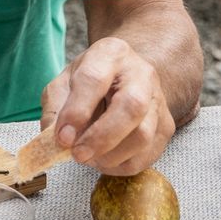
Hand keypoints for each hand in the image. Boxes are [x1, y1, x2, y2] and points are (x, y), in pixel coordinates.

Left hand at [39, 37, 175, 175]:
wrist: (124, 78)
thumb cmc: (90, 80)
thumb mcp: (64, 83)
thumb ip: (55, 108)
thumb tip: (54, 141)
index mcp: (111, 54)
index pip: (94, 79)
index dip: (77, 111)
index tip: (62, 137)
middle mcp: (142, 74)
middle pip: (132, 107)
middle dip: (101, 137)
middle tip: (78, 154)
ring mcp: (158, 100)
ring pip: (143, 136)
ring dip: (110, 156)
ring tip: (88, 158)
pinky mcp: (166, 126)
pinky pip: (147, 155)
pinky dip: (121, 165)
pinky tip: (104, 160)